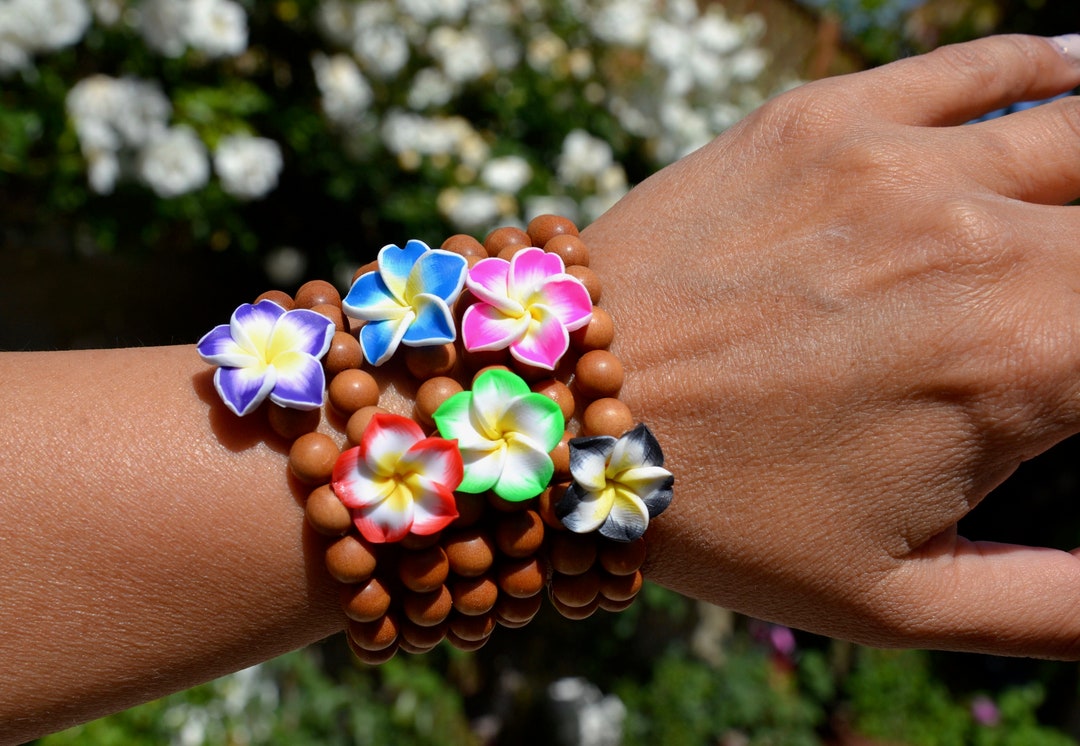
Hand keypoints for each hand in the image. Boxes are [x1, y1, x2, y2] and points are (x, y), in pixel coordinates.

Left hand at [584, 34, 1079, 656]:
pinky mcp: (821, 121)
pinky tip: (1074, 76)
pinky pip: (974, 64)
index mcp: (1027, 362)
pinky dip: (1049, 65)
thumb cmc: (725, 517)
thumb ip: (1058, 606)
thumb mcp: (900, 600)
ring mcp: (897, 164)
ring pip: (1078, 132)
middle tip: (1065, 314)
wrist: (565, 415)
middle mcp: (980, 241)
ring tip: (1073, 214)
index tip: (1078, 380)